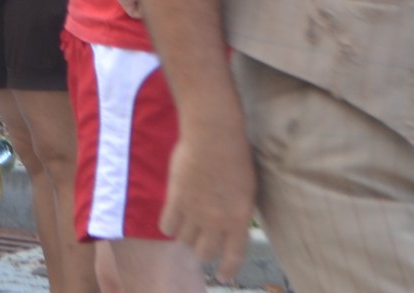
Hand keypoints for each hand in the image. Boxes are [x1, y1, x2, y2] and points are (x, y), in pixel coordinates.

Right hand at [160, 130, 255, 281]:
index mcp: (239, 220)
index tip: (223, 276)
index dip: (227, 269)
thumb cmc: (236, 158)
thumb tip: (227, 222)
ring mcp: (195, 212)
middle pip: (204, 252)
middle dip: (202, 252)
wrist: (214, 138)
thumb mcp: (245, 191)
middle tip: (200, 247)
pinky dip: (169, 227)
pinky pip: (167, 225)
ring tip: (185, 231)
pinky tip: (172, 221)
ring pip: (184, 241)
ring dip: (185, 238)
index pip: (233, 256)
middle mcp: (217, 222)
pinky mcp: (175, 200)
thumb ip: (236, 211)